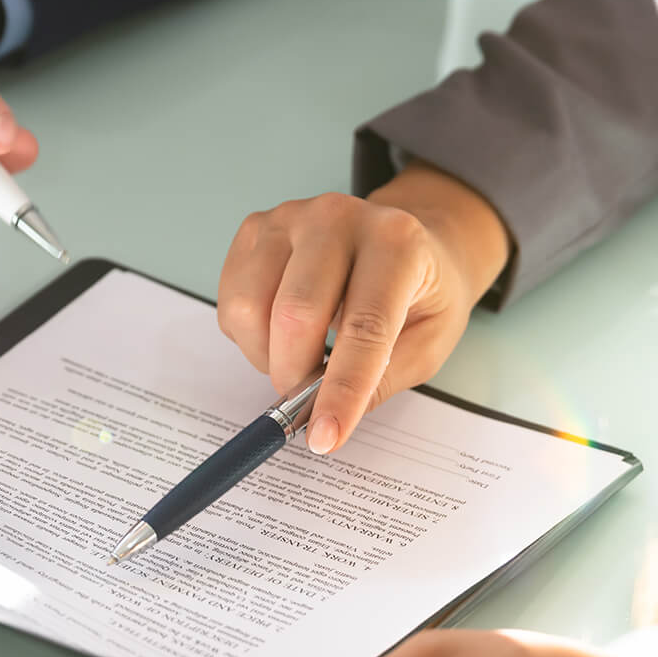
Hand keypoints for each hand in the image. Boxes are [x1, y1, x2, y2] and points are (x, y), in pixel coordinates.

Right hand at [216, 163, 511, 454]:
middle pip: (295, 314)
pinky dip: (249, 336)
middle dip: (293, 375)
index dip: (342, 390)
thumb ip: (378, 382)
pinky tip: (278, 332)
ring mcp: (289, 218)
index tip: (324, 438)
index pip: (364, 327)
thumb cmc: (419, 293)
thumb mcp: (427, 343)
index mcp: (398, 243)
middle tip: (304, 399)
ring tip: (297, 358)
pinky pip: (231, 301)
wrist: (409, 237)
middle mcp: (338, 218)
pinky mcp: (255, 230)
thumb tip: (322, 419)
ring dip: (266, 356)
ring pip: (250, 308)